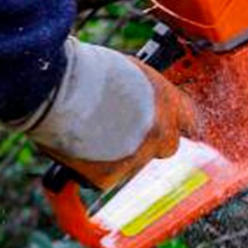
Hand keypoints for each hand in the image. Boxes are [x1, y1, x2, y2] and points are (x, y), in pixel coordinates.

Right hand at [11, 40, 199, 190]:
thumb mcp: (130, 71)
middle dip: (151, 141)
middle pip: (167, 146)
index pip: (191, 119)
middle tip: (125, 130)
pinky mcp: (109, 177)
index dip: (177, 122)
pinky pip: (104, 177)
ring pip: (133, 162)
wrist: (57, 89)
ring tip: (90, 130)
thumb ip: (144, 93)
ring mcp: (136, 157)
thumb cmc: (86, 71)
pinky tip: (77, 148)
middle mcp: (159, 132)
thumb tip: (143, 101)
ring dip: (118, 153)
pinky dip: (92, 167)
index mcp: (168, 101)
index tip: (170, 124)